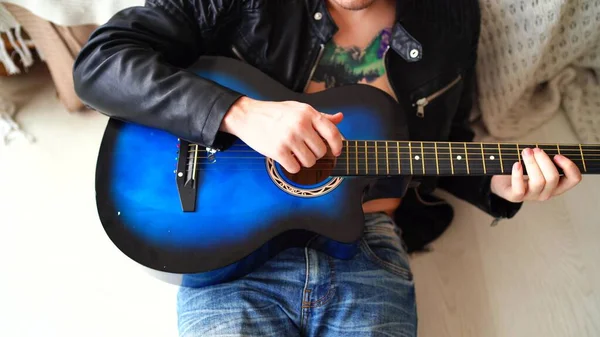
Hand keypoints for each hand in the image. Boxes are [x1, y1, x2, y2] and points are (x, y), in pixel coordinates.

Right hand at [220, 97, 343, 172]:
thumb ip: (320, 116)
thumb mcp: (298, 109)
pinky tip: (286, 158)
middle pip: (321, 151)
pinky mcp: (278, 151)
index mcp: (308, 113)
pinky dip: (292, 167)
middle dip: (315, 154)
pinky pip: (295, 168)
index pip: (332, 133)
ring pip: (310, 162)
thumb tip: (340, 118)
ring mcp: (289, 138)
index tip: (336, 152)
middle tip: (304, 149)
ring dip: (304, 162)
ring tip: (295, 153)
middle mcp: (300, 124)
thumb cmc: (275, 113)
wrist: (247, 115)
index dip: (337, 146)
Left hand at [491, 147, 581, 201]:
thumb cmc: (524, 170)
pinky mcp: (515, 197)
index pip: (573, 179)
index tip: (557, 155)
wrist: (503, 181)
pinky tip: (516, 164)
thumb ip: (546, 159)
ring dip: (532, 163)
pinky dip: (518, 174)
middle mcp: (547, 193)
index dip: (569, 166)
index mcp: (557, 185)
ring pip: (538, 181)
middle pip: (553, 178)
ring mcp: (532, 196)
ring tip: (525, 152)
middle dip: (544, 160)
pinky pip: (519, 189)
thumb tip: (543, 149)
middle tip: (535, 149)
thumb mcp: (539, 164)